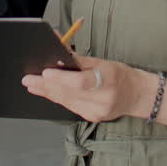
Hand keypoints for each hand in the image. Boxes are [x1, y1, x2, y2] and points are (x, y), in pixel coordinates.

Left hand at [22, 54, 154, 122]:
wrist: (137, 95)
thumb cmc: (120, 74)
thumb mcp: (104, 62)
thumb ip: (79, 59)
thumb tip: (58, 48)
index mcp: (109, 79)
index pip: (81, 81)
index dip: (61, 78)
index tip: (46, 73)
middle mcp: (104, 98)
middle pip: (69, 93)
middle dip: (46, 85)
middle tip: (29, 79)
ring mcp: (98, 111)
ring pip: (67, 101)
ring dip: (47, 92)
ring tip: (32, 85)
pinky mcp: (93, 118)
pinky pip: (71, 107)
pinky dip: (58, 98)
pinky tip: (47, 92)